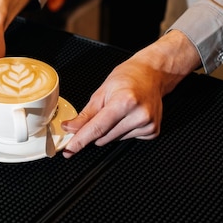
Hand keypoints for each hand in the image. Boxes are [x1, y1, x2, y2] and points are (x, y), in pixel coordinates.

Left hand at [61, 30, 200, 157]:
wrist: (153, 73)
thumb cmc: (128, 77)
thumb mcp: (102, 92)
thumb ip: (86, 114)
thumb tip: (71, 128)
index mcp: (124, 101)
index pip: (97, 128)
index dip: (80, 140)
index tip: (70, 149)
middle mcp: (139, 115)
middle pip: (104, 137)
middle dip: (94, 131)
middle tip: (99, 115)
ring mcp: (148, 125)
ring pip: (114, 140)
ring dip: (109, 131)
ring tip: (118, 111)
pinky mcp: (153, 131)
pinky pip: (127, 139)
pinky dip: (122, 131)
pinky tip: (128, 117)